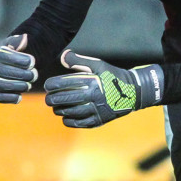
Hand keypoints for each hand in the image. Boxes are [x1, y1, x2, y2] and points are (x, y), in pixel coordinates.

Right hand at [0, 34, 37, 103]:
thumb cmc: (9, 54)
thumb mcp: (13, 44)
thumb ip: (19, 41)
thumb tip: (24, 38)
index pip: (5, 56)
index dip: (19, 60)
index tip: (32, 62)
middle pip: (3, 71)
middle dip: (21, 74)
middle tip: (34, 75)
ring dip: (16, 86)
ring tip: (29, 85)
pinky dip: (8, 98)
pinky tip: (20, 97)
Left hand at [43, 50, 162, 127]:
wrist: (133, 93)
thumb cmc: (113, 76)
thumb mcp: (98, 65)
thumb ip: (79, 61)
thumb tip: (62, 57)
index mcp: (92, 82)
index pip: (64, 83)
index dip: (52, 85)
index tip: (47, 85)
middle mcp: (93, 97)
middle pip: (64, 100)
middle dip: (52, 99)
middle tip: (48, 98)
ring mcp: (96, 110)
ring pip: (69, 112)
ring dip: (59, 110)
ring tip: (56, 107)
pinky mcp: (99, 120)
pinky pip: (78, 123)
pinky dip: (69, 120)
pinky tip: (66, 116)